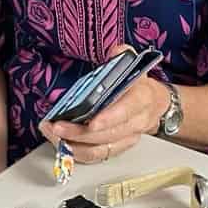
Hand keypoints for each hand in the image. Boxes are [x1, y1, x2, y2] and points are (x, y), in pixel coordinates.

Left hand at [39, 46, 170, 165]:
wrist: (155, 105)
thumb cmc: (138, 84)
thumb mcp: (133, 65)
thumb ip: (122, 57)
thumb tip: (115, 51)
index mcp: (141, 99)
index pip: (126, 111)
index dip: (109, 118)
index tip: (91, 122)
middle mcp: (136, 122)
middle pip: (108, 134)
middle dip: (80, 133)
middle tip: (57, 126)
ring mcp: (127, 138)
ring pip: (100, 149)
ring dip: (73, 144)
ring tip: (52, 134)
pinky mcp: (117, 148)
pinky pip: (96, 156)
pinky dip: (76, 152)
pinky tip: (60, 142)